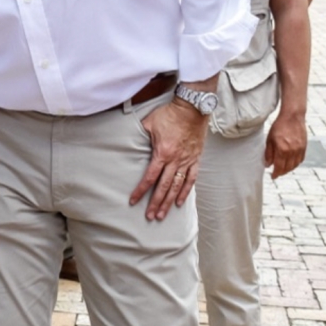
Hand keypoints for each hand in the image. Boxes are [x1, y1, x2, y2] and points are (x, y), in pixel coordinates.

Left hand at [130, 99, 208, 220]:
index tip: (133, 201)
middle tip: (150, 216)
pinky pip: (191, 179)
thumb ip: (140, 135)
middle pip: (164, 187)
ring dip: (169, 202)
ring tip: (163, 214)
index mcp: (162, 153)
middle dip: (156, 203)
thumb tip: (130, 141)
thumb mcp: (149, 123)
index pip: (149, 177)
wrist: (192, 108)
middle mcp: (175, 160)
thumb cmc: (169, 115)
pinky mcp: (196, 159)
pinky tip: (180, 202)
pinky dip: (186, 191)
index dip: (140, 190)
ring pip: (177, 186)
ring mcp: (187, 161)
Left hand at [265, 111, 306, 178]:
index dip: (276, 174)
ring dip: (289, 169)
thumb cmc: (279, 126)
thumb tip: (267, 165)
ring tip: (283, 170)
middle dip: (282, 172)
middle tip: (277, 174)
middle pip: (288, 168)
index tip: (273, 176)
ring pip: (295, 165)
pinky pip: (301, 159)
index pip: (279, 167)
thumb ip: (268, 153)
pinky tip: (291, 163)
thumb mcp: (269, 139)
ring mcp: (300, 149)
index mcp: (282, 150)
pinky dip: (296, 164)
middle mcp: (292, 151)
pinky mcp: (305, 147)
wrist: (292, 117)